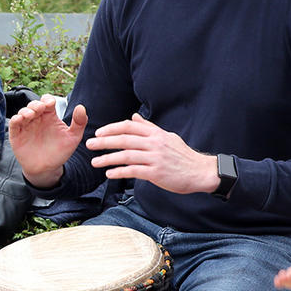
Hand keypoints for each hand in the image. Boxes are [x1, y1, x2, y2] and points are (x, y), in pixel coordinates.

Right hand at [8, 96, 87, 187]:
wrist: (47, 169)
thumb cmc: (60, 152)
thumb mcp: (73, 138)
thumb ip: (79, 123)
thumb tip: (81, 107)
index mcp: (50, 116)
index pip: (47, 101)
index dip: (48, 100)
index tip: (51, 104)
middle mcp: (37, 119)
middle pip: (34, 104)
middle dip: (36, 104)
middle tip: (40, 109)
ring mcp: (26, 126)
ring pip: (23, 112)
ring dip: (26, 110)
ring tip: (30, 115)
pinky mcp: (17, 135)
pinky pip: (13, 124)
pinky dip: (15, 119)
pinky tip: (20, 119)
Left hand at [85, 113, 217, 193]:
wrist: (200, 172)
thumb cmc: (182, 155)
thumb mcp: (167, 137)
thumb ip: (149, 128)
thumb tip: (134, 117)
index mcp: (156, 134)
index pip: (129, 126)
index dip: (112, 128)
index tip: (99, 132)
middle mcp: (155, 144)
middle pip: (124, 139)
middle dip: (104, 142)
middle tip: (89, 144)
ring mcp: (155, 158)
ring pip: (126, 156)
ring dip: (108, 158)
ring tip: (94, 162)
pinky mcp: (156, 173)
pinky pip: (134, 171)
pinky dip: (120, 172)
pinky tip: (109, 173)